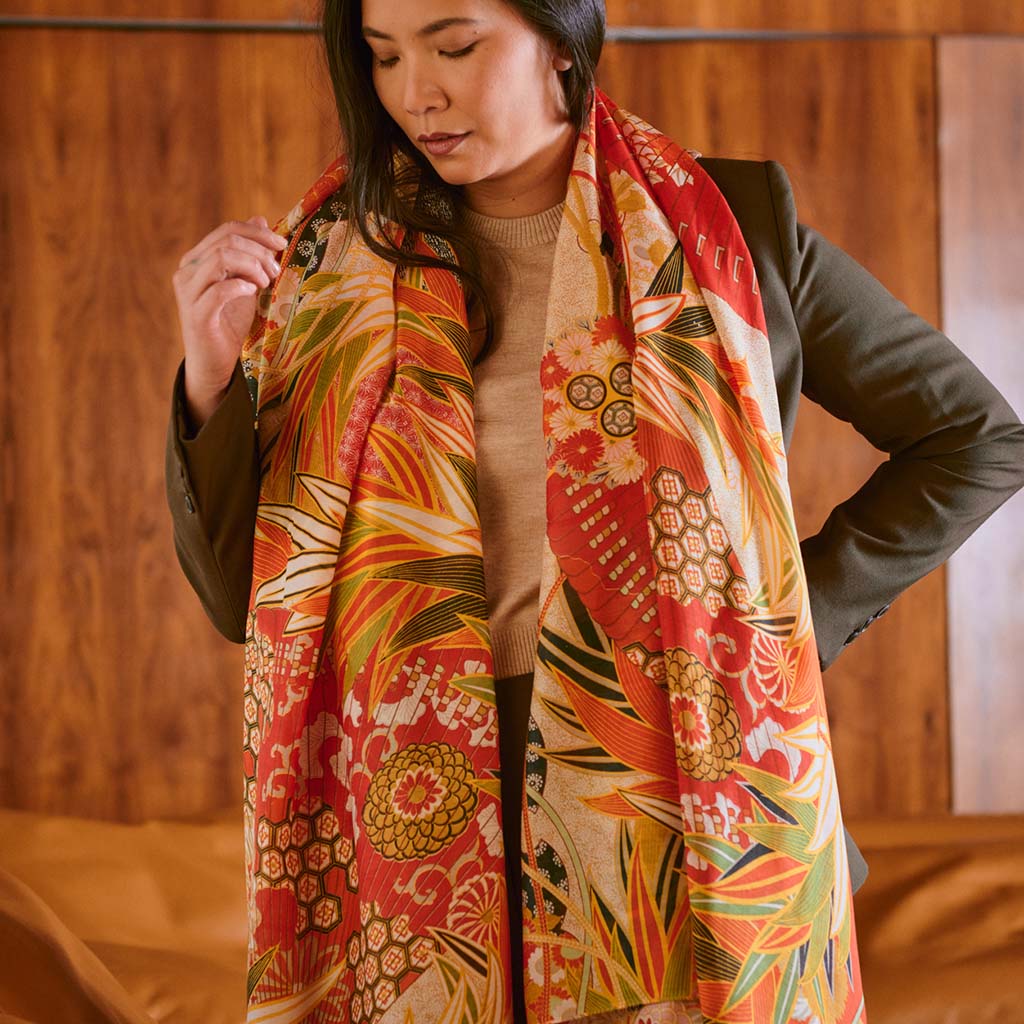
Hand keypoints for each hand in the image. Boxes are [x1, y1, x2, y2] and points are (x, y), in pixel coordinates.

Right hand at [172, 214, 287, 429]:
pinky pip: (219, 290)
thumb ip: (251, 254)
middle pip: (226, 242)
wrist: (217, 364)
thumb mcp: (247, 284)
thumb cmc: (232, 325)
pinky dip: (241, 287)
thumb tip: (260, 219)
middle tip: (277, 272)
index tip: (282, 245)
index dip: (257, 233)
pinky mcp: (196, 314)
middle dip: (259, 252)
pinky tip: (253, 294)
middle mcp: (187, 271)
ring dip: (252, 267)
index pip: (227, 230)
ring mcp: (188, 292)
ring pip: (220, 259)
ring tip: (267, 283)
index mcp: (198, 259)